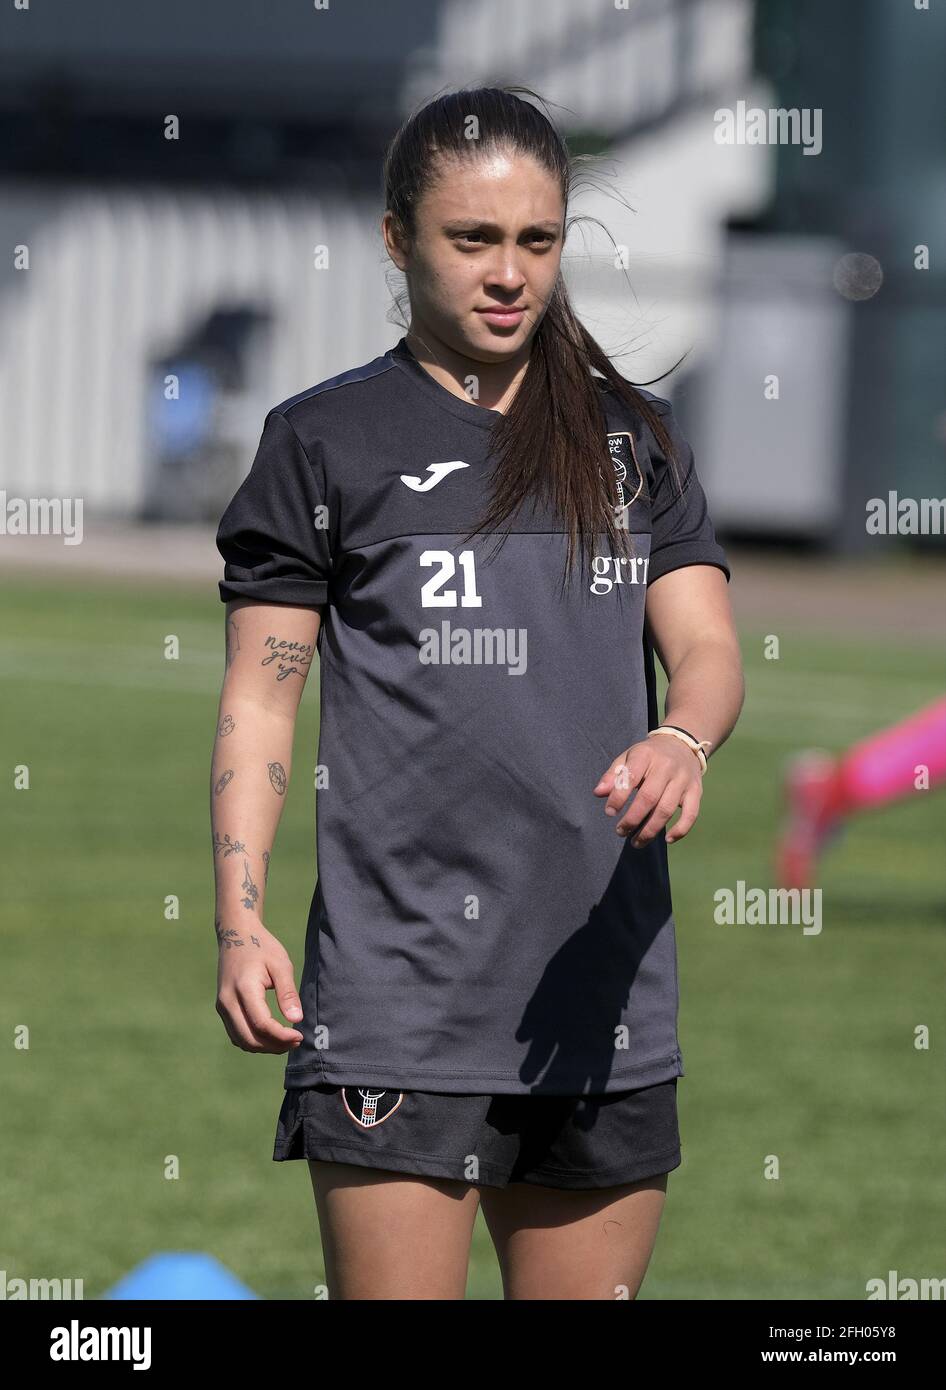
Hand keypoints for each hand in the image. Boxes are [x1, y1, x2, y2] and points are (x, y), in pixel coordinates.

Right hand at [214, 917, 304, 1053]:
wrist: (236, 934)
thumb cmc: (262, 947)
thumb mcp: (280, 964)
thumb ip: (288, 992)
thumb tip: (296, 1020)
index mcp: (243, 989)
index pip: (262, 1025)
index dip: (281, 1036)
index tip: (300, 1036)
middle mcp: (227, 1001)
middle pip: (250, 1039)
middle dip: (274, 1046)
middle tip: (297, 1041)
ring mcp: (222, 1007)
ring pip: (241, 1041)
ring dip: (264, 1047)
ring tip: (287, 1040)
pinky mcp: (222, 1008)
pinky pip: (236, 1034)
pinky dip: (254, 1041)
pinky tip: (272, 1036)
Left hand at [593, 734, 702, 847]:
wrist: (681, 745)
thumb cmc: (649, 756)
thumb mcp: (628, 757)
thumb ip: (613, 775)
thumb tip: (598, 793)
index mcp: (646, 755)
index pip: (630, 777)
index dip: (618, 797)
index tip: (610, 812)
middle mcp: (666, 767)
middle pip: (649, 798)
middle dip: (632, 819)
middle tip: (621, 832)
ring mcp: (683, 780)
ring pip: (667, 809)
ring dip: (650, 830)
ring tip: (636, 841)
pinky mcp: (696, 791)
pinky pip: (691, 814)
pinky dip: (680, 830)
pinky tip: (667, 839)